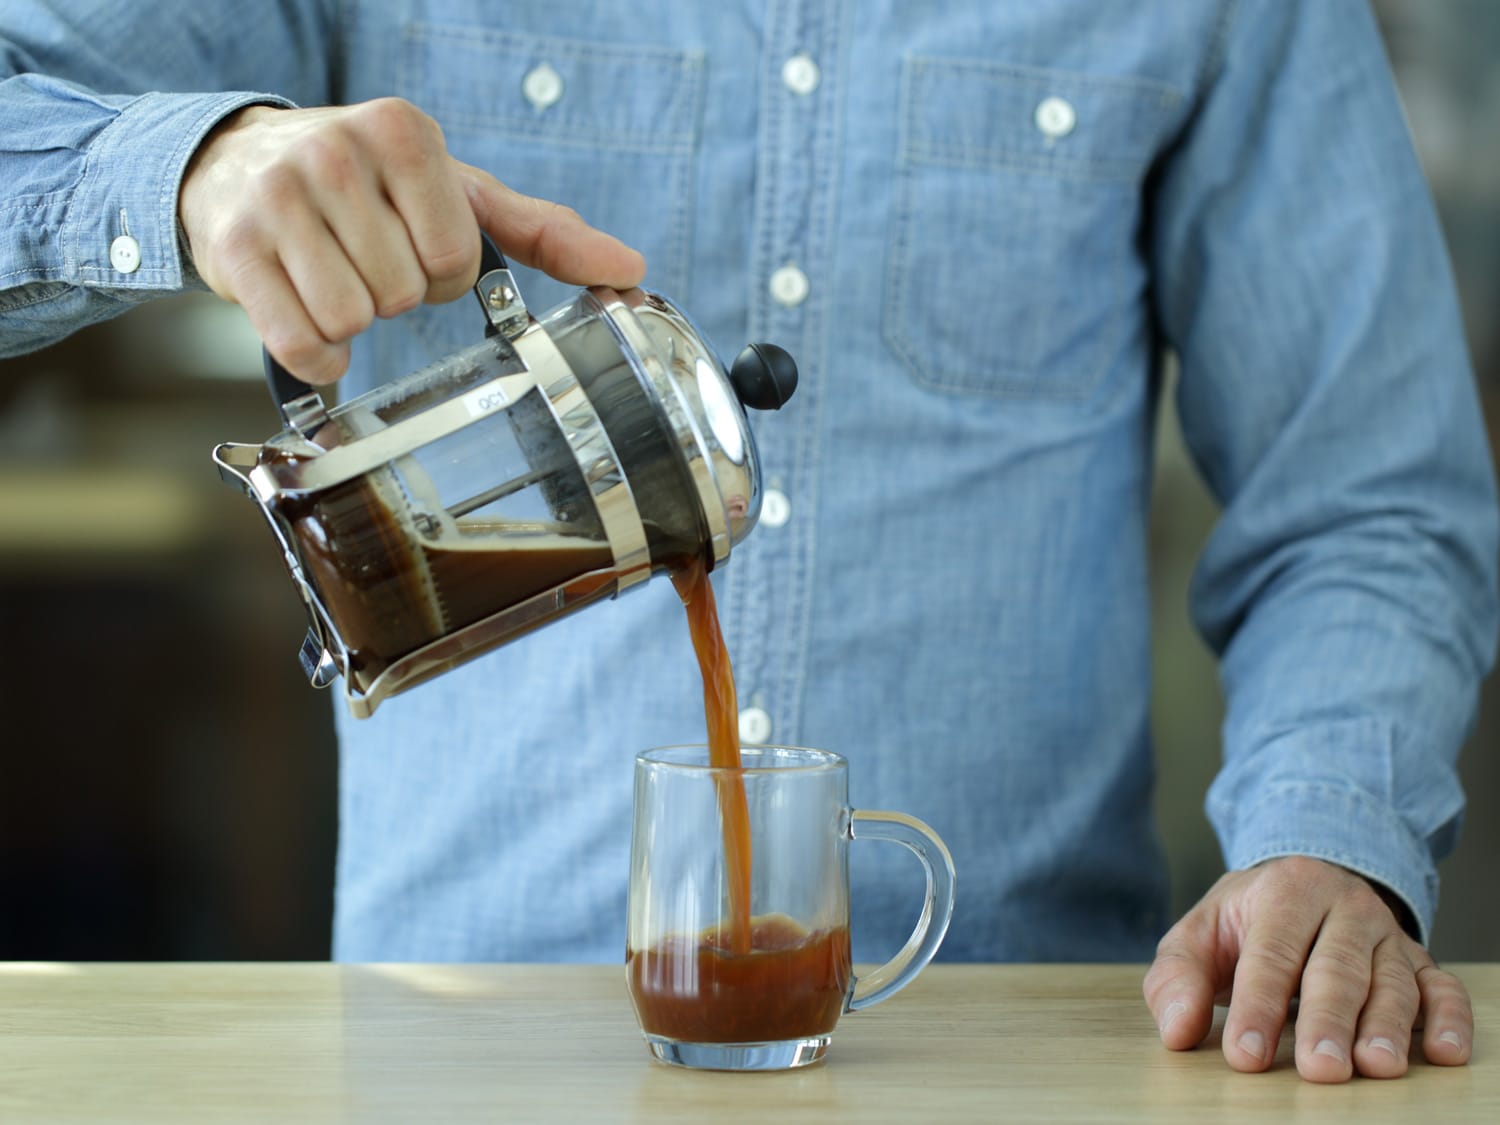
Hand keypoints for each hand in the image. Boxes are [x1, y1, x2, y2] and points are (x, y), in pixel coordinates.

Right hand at [178, 99, 645, 383]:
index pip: (456, 255)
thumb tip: (629, 270)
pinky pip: (301, 343)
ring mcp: (276, 198)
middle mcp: (334, 153)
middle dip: (394, 294)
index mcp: (402, 133)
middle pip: (403, 292)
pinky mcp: (232, 250)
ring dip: (351, 320)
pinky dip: (314, 352)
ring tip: (333, 276)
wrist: (237, 164)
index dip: (442, 274)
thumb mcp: (454, 192)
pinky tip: (306, 316)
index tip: (415, 249)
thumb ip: (543, 231)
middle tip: (367, 261)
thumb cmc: (367, 185)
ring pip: (351, 319)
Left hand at [1142, 856, 1472, 1081]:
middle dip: (1327, 1021)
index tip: (1246, 1056)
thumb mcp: (1199, 935)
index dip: (1258, 1006)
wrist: (1301, 883)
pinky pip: (1442, 988)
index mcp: (1284, 891)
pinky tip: (1443, 1052)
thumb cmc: (1245, 922)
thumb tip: (1177, 1030)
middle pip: (1336, 968)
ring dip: (1387, 1025)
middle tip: (1320, 1069)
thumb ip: (1177, 979)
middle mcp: (1342, 906)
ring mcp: (1385, 934)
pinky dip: (1449, 1018)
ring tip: (1376, 1066)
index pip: (1270, 953)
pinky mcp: (1420, 960)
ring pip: (1391, 981)